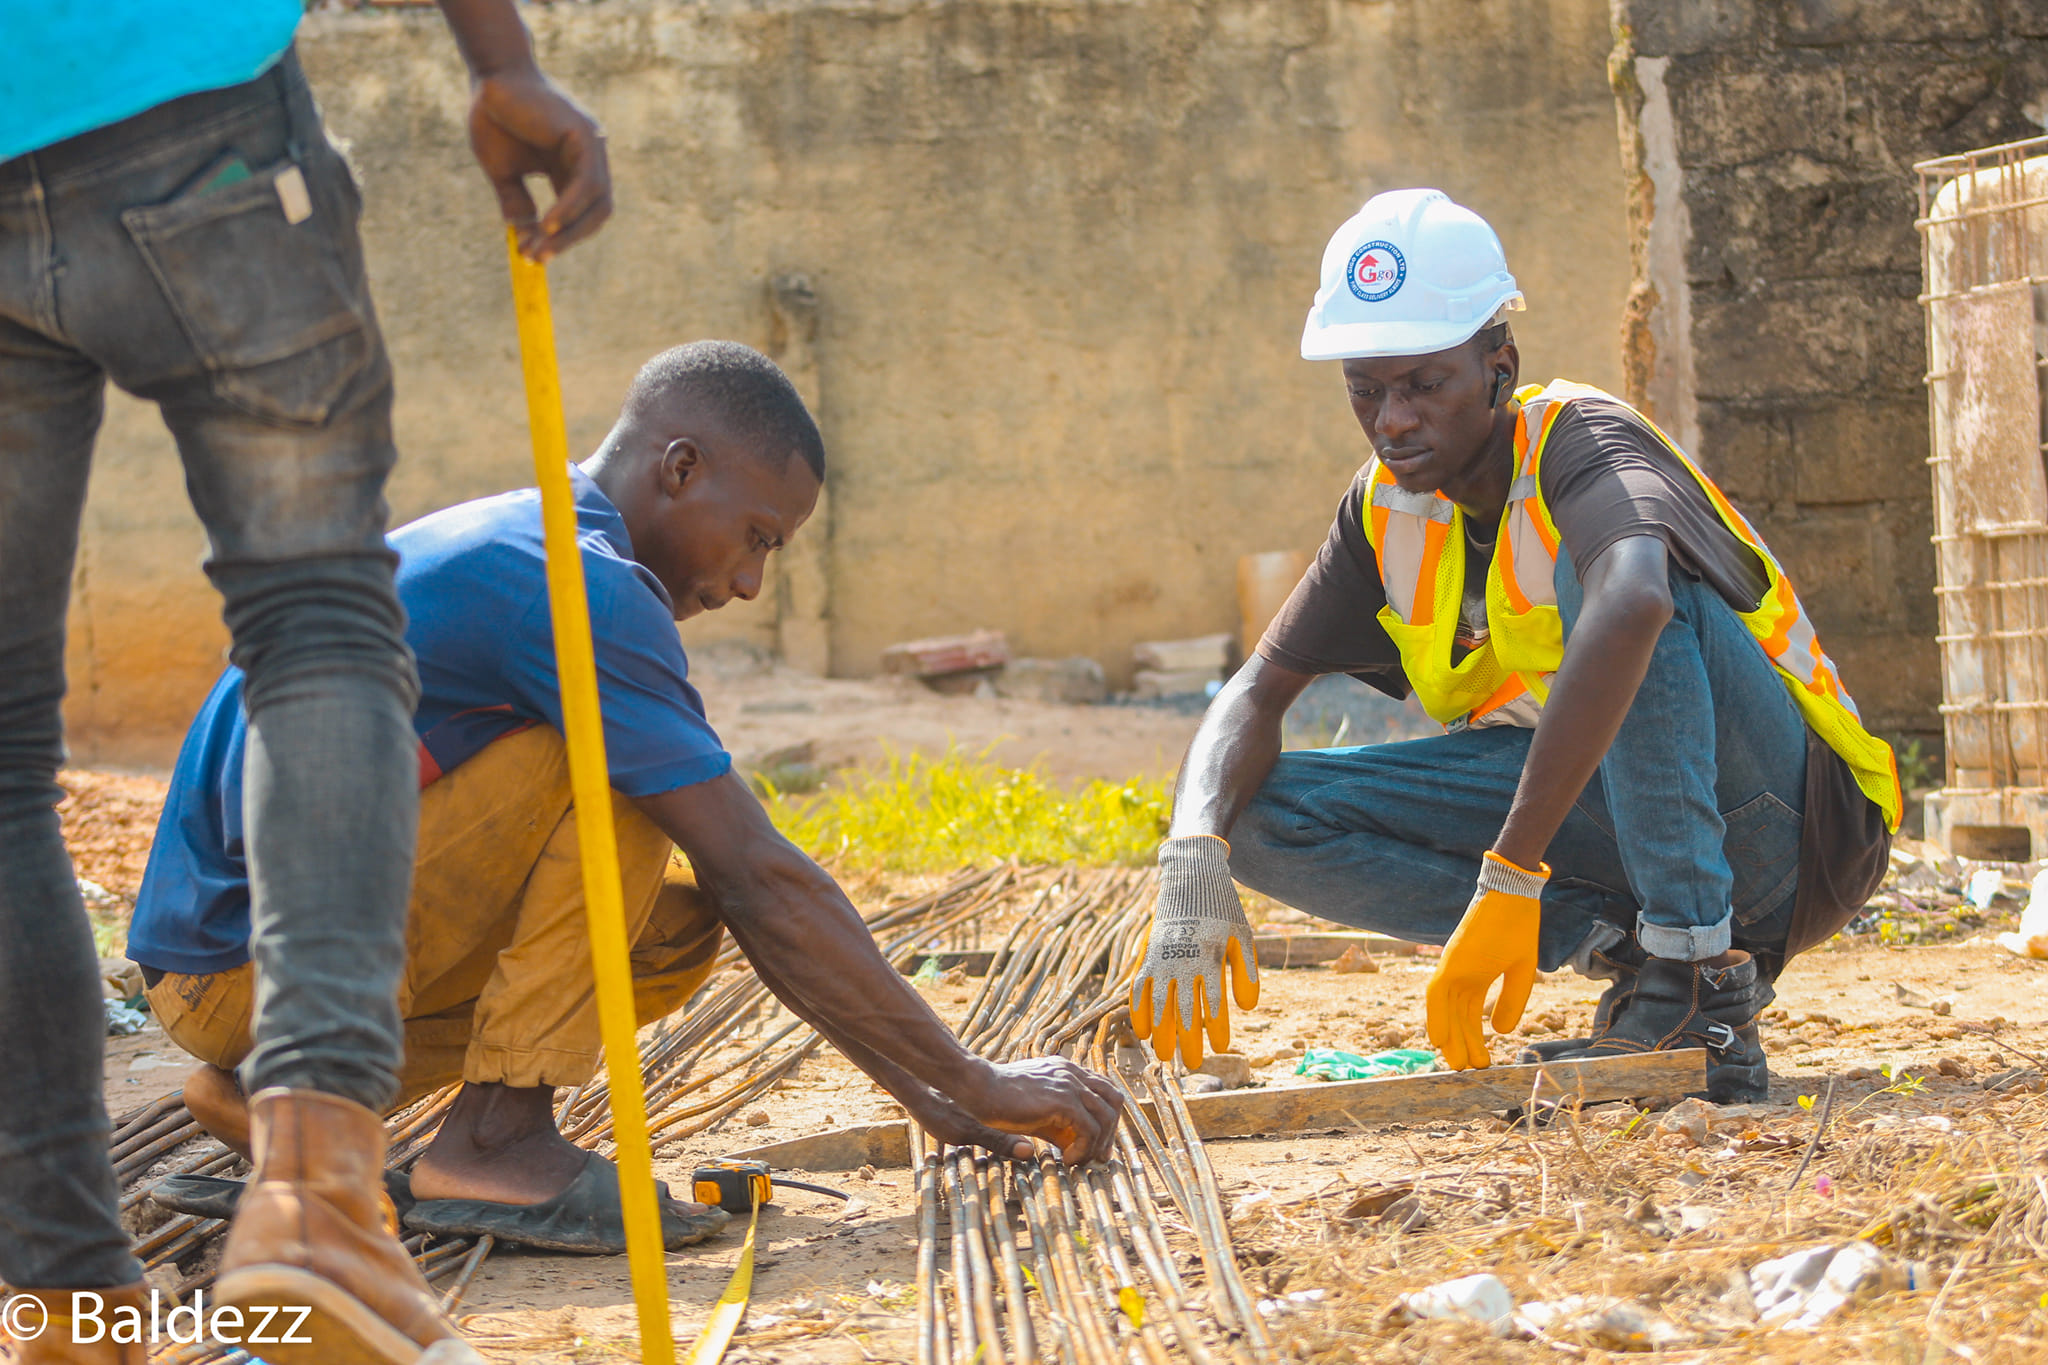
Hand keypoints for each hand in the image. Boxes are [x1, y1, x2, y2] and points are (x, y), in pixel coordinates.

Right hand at [468, 68, 611, 259]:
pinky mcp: (586, 138)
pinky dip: (570, 209)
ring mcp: (591, 148)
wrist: (490, 78)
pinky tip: (549, 225)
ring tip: (540, 247)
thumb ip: (516, 201)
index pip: (579, 213)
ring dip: (570, 232)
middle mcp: (588, 160)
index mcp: (571, 168)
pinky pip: (588, 185)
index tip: (534, 257)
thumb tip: (524, 236)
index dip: (560, 238)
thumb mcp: (503, 170)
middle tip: (538, 259)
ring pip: (597, 204)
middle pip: (595, 214)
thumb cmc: (494, 117)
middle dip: (568, 241)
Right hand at [906, 1058, 1125, 1163]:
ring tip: (1077, 1161)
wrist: (977, 1088)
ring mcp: (1069, 1084)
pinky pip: (1089, 1129)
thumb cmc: (998, 1102)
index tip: (1095, 1148)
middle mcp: (1072, 1073)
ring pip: (1106, 1116)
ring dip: (1097, 1144)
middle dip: (1110, 1132)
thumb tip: (1075, 1147)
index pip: (1105, 1092)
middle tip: (1096, 1158)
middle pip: (1115, 1100)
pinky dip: (1083, 1149)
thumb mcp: (1035, 1114)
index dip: (1106, 1121)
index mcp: (1067, 1071)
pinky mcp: (1062, 1100)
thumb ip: (1057, 1126)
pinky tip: (1066, 1160)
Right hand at [1128, 836, 1259, 1067]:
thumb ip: (1247, 971)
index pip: (1213, 1000)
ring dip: (1162, 1031)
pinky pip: (1139, 988)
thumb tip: (1248, 1008)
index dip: (1217, 1025)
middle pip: (1185, 1008)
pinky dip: (1139, 1010)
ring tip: (1164, 1056)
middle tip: (1194, 1064)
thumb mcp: (1242, 936)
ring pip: (1159, 1003)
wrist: (1191, 878)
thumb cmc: (1222, 910)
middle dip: (1189, 1038)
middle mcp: (1184, 960)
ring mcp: (1162, 959)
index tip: (1222, 1048)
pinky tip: (1142, 1032)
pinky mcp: (1148, 956)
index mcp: (1210, 956)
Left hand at [1425, 851, 1547, 1069]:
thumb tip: (1502, 1032)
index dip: (1475, 1037)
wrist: (1515, 895)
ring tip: (1458, 1064)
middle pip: (1457, 1016)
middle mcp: (1461, 975)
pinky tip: (1438, 1040)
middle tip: (1468, 1069)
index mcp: (1478, 976)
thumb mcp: (1522, 970)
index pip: (1471, 1013)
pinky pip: (1437, 993)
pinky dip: (1435, 1016)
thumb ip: (1512, 1000)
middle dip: (1462, 1043)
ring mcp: (1454, 968)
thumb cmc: (1519, 927)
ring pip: (1446, 1010)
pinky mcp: (1451, 961)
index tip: (1483, 1060)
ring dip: (1450, 1037)